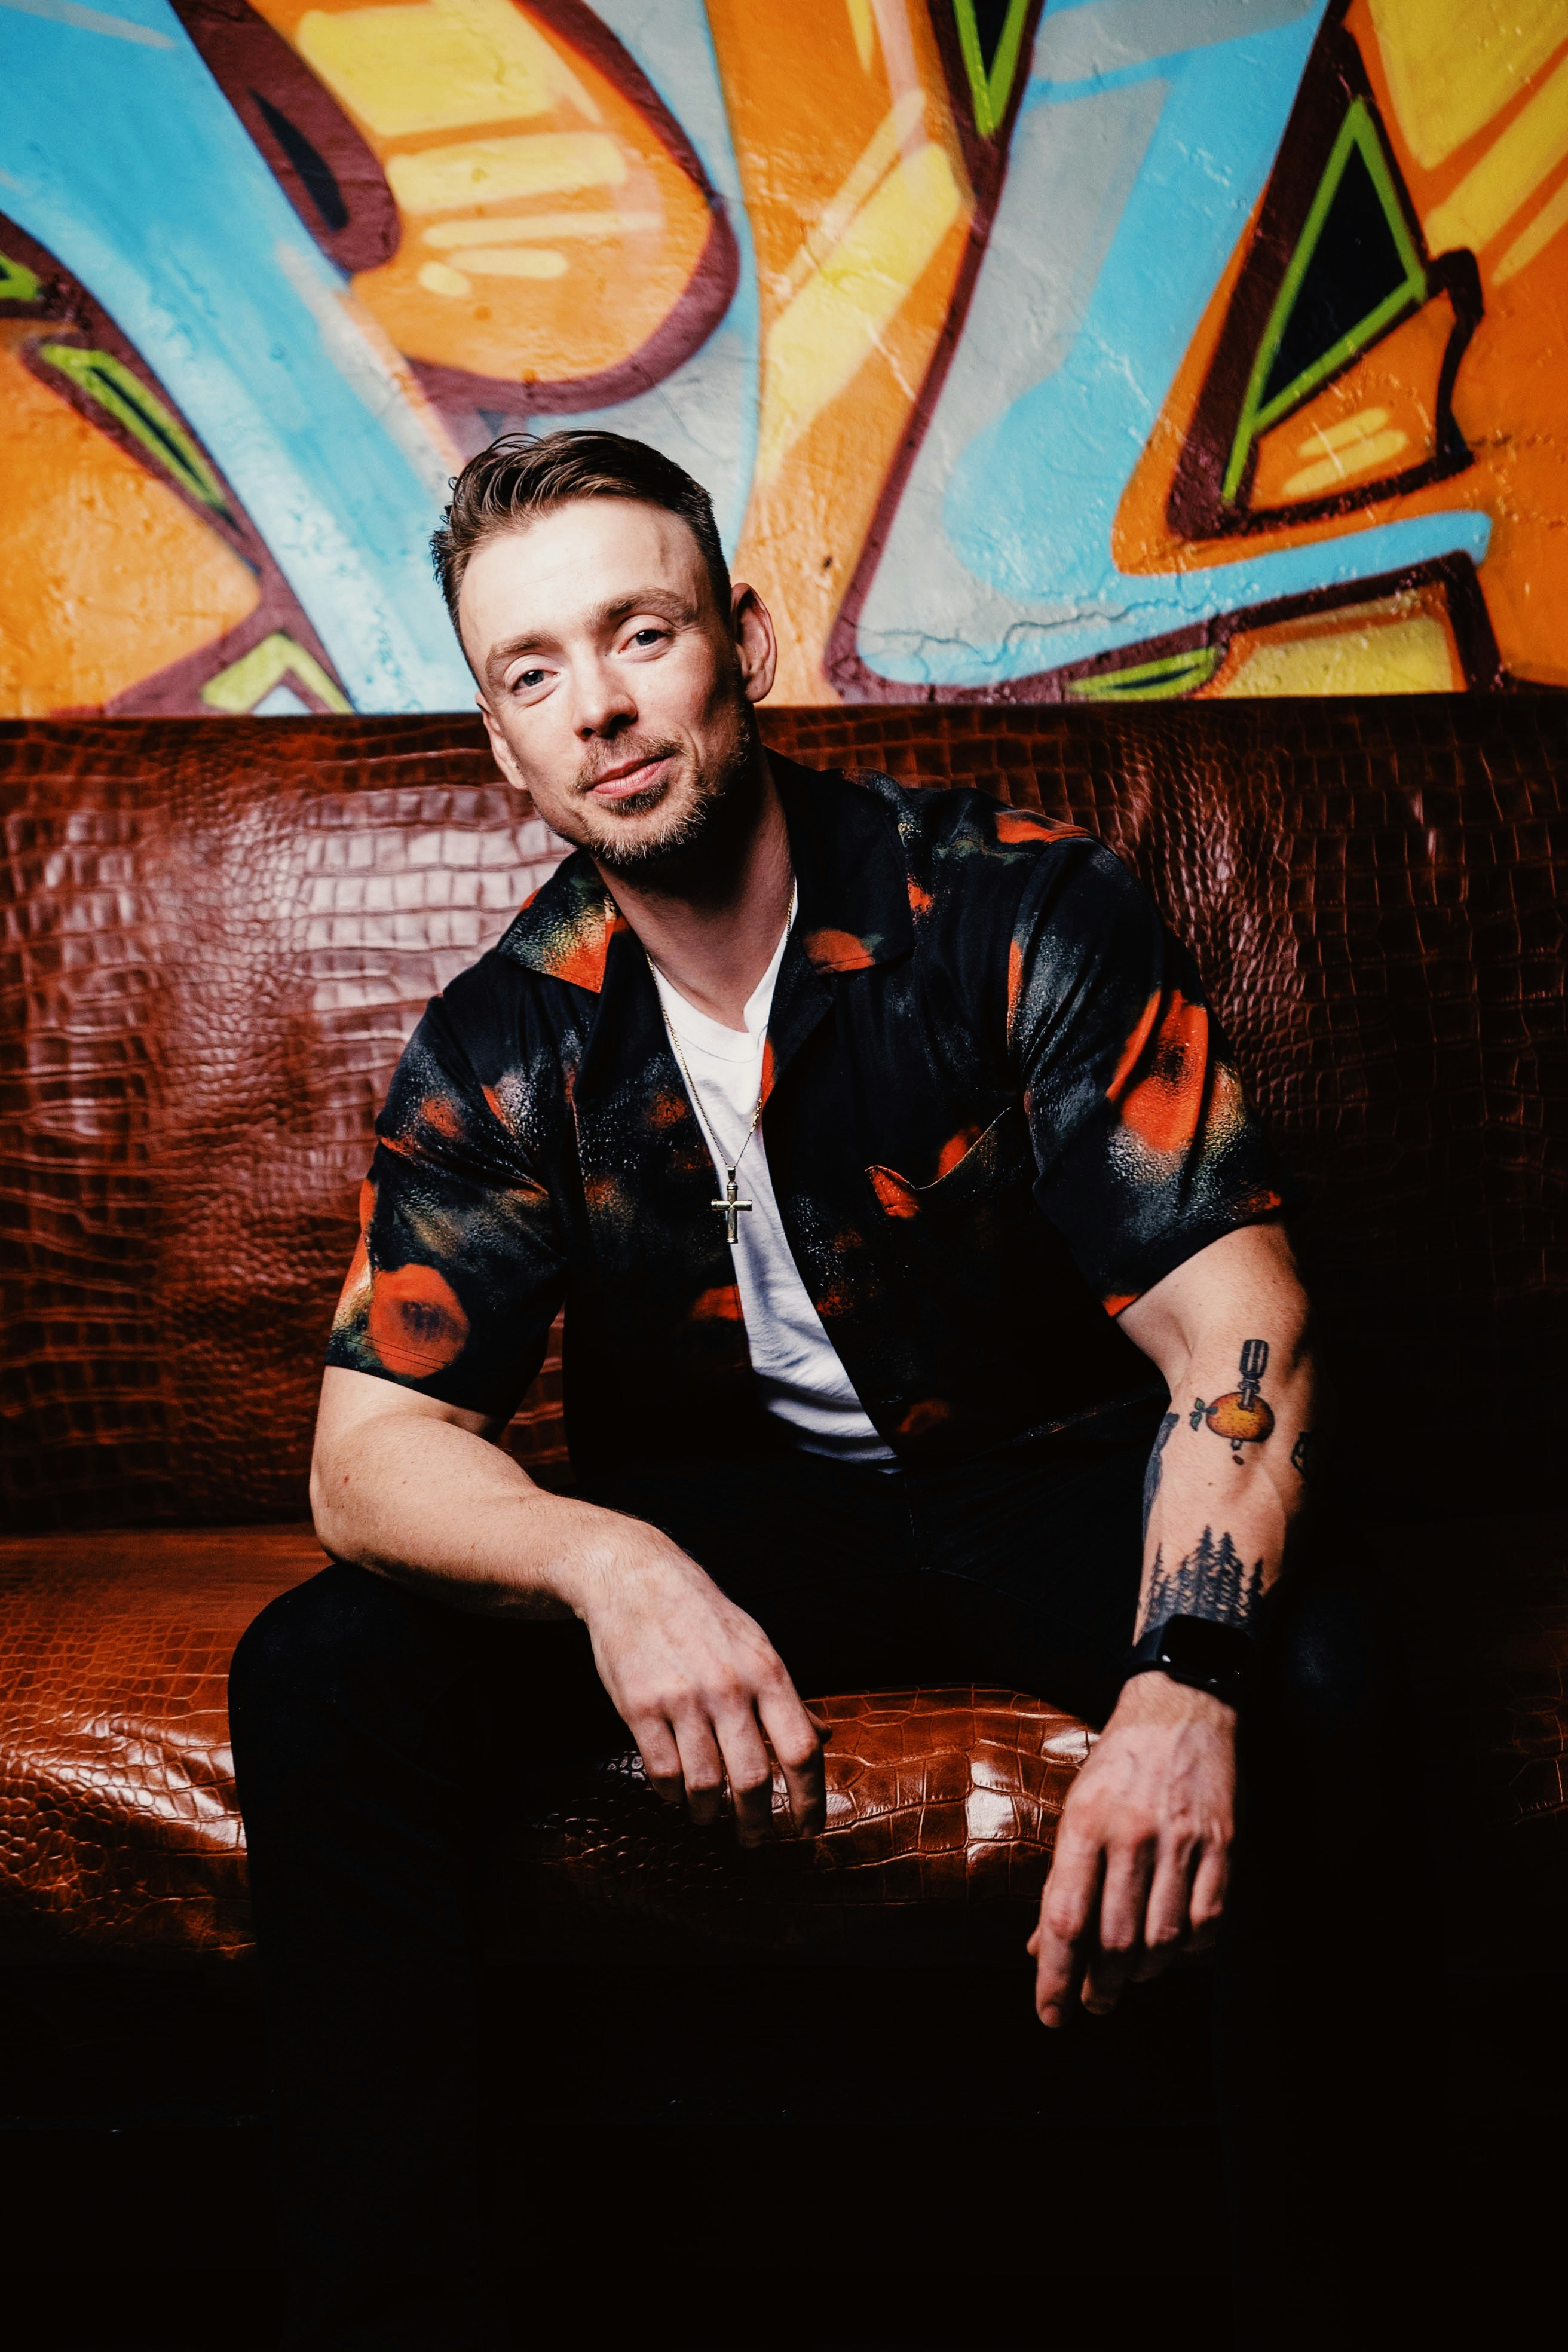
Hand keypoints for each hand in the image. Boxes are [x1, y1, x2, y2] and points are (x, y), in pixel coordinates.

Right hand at [575, 1517, 824, 1845]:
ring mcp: (682, 1698)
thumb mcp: (756, 1646)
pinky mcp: (639, 1707)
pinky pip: (662, 1773)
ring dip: (709, 1814)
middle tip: (755, 1838)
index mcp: (767, 1671)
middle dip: (757, 1823)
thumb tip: (825, 1737)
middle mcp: (728, 1687)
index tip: (809, 1828)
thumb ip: (788, 1697)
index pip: (801, 1750)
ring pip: (704, 1785)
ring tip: (709, 1818)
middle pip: (753, 1779)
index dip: (810, 1799)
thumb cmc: (703, 1616)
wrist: (635, 1578)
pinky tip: (675, 1793)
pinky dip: (671, 1795)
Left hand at [1027, 1672, 1234, 2025]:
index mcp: (1084, 1824)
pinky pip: (1208, 1920)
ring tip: (1132, 1976)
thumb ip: (1062, 1879)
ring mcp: (1180, 1840)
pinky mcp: (1221, 1844)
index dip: (1054, 1977)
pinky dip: (1192, 1950)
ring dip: (1144, 1973)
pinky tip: (1177, 1950)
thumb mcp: (1077, 1809)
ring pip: (1163, 1939)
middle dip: (1101, 1987)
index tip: (1051, 2015)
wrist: (1180, 1708)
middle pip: (1114, 1940)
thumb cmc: (1119, 1766)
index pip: (1064, 1920)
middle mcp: (1130, 1834)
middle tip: (1095, 2003)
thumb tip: (1036, 1947)